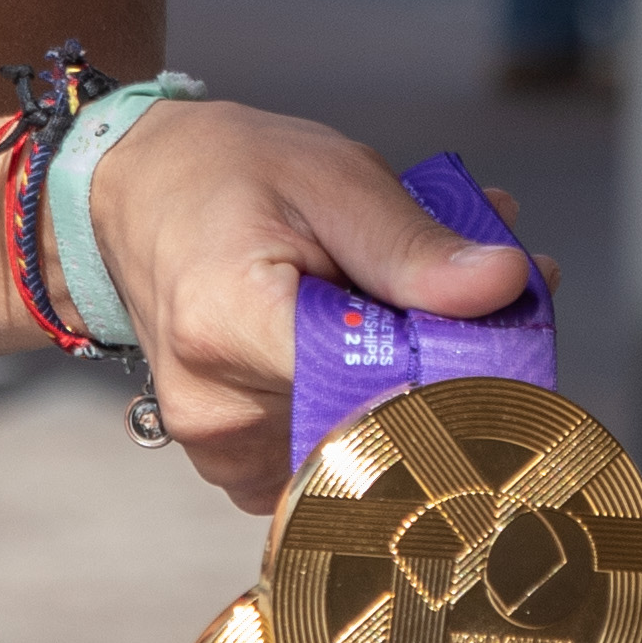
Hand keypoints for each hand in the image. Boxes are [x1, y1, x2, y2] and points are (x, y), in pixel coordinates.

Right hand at [82, 102, 534, 513]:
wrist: (136, 198)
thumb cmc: (225, 175)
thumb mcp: (331, 176)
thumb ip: (415, 244)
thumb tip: (505, 283)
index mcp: (230, 323)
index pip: (374, 386)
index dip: (453, 366)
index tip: (502, 328)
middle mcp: (217, 405)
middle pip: (379, 422)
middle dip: (448, 370)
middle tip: (480, 301)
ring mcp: (221, 449)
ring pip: (365, 445)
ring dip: (411, 388)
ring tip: (406, 309)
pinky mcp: (235, 467)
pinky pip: (333, 458)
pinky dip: (367, 409)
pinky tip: (362, 350)